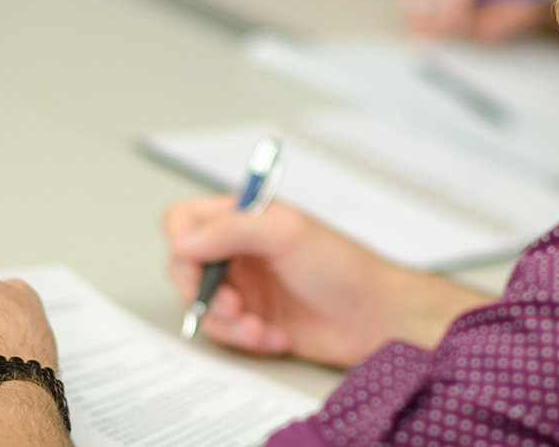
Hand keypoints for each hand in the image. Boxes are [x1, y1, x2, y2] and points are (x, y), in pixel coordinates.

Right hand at [164, 197, 492, 367]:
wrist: (375, 317)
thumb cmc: (341, 266)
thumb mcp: (287, 234)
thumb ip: (232, 230)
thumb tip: (183, 243)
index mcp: (244, 218)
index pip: (185, 219)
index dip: (183, 241)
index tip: (199, 262)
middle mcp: (239, 251)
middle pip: (184, 268)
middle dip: (203, 292)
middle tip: (232, 305)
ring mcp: (245, 288)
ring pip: (201, 307)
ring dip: (227, 324)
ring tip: (259, 328)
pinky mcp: (253, 321)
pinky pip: (225, 334)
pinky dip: (246, 339)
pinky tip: (276, 338)